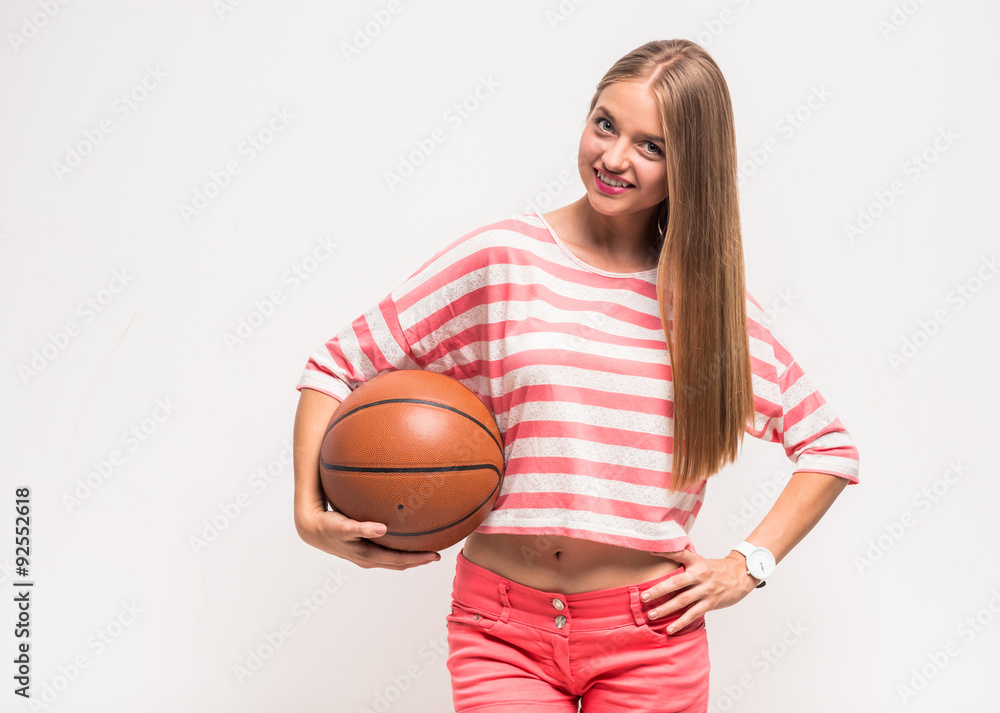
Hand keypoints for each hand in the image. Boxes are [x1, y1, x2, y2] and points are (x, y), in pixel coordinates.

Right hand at [295, 505, 440, 570]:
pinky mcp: (362, 549)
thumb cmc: (328, 526)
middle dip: (418, 560)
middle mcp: (369, 559)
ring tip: (425, 549)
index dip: (418, 559)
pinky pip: (385, 552)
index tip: (435, 555)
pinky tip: (402, 538)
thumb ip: (363, 528)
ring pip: (393, 560)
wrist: (311, 528)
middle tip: (437, 555)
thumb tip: (383, 529)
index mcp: (368, 556)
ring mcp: (365, 556)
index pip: (399, 560)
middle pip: (400, 563)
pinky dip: (398, 549)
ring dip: (410, 557)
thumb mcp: (344, 526)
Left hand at [640, 549, 759, 632]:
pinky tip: (670, 628)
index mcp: (696, 562)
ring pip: (683, 600)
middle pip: (676, 582)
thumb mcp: (701, 561)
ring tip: (652, 615)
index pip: (680, 554)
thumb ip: (684, 562)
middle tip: (643, 597)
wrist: (741, 575)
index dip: (665, 552)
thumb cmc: (716, 569)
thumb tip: (662, 559)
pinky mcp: (711, 602)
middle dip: (658, 590)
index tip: (650, 551)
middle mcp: (700, 575)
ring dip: (666, 609)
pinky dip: (681, 622)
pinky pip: (693, 614)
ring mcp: (706, 590)